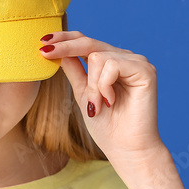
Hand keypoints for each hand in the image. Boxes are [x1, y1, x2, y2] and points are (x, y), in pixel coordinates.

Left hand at [41, 30, 163, 157]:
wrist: (127, 150)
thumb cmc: (108, 127)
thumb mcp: (83, 94)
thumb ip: (74, 71)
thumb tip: (57, 51)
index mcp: (111, 62)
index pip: (86, 41)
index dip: (65, 39)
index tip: (42, 43)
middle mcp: (125, 59)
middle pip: (89, 43)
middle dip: (65, 48)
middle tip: (44, 53)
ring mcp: (137, 63)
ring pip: (98, 56)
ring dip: (91, 85)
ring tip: (96, 105)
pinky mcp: (145, 71)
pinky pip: (112, 65)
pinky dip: (104, 85)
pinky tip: (110, 101)